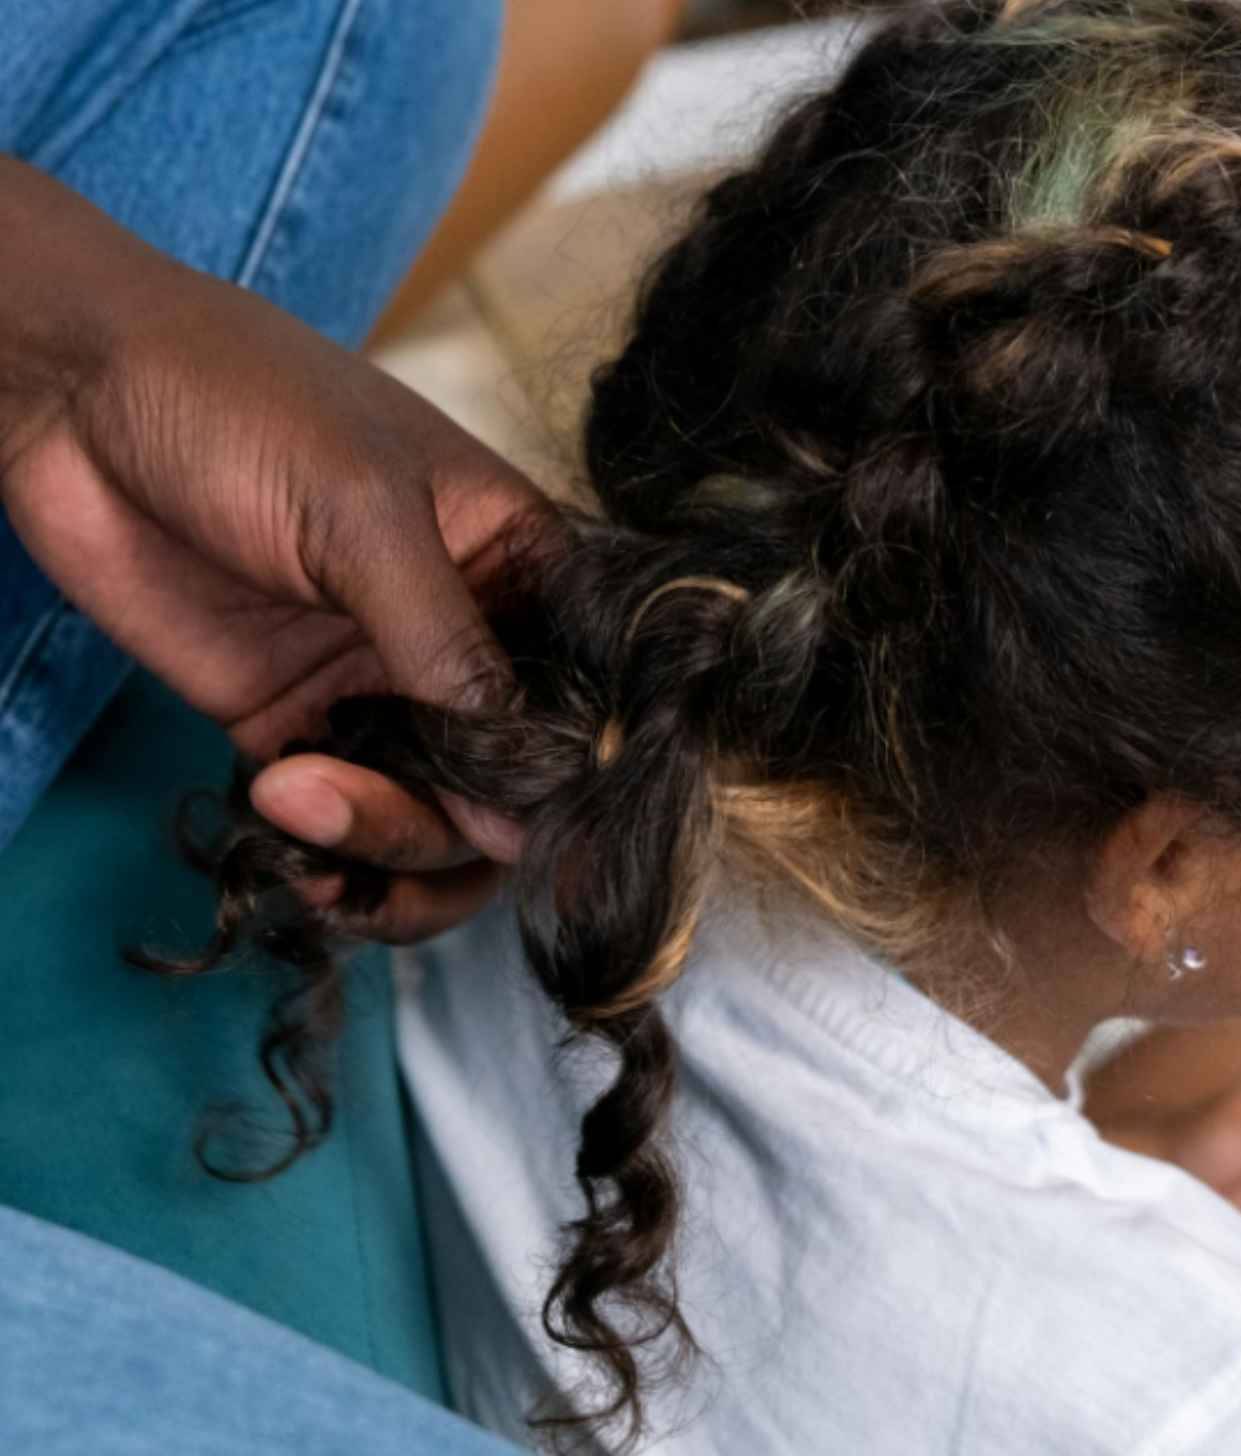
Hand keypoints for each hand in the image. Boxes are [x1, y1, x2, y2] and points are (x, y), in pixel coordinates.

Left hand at [0, 160, 546, 933]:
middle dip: (455, 823)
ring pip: (434, 817)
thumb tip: (519, 810)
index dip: (572, 777)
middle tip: (374, 814)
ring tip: (298, 808)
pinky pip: (343, 822)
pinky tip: (287, 845)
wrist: (75, 395)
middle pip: (515, 781)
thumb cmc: (248, 410)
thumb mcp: (368, 518)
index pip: (585, 698)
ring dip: (383, 844)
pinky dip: (328, 854)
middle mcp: (467, 642)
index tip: (539, 836)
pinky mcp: (300, 724)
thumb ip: (450, 659)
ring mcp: (384, 689)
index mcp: (520, 571)